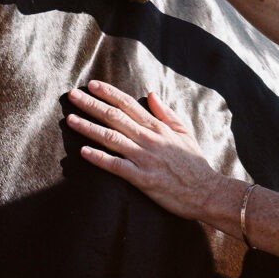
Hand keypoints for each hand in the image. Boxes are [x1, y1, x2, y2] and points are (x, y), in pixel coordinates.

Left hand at [66, 80, 219, 219]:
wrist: (207, 191)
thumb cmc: (195, 163)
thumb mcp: (185, 132)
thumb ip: (166, 113)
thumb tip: (151, 94)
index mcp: (158, 127)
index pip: (129, 105)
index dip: (108, 94)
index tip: (91, 85)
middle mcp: (149, 139)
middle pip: (115, 117)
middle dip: (92, 105)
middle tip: (72, 96)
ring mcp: (145, 159)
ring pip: (112, 138)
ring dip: (89, 128)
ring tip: (70, 120)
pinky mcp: (143, 179)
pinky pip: (117, 166)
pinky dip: (99, 158)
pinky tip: (83, 151)